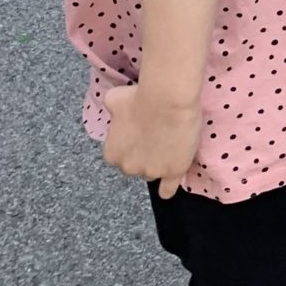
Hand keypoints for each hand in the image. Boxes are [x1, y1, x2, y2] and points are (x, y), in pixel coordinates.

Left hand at [102, 82, 201, 198]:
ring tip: (170, 143)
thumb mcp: (115, 99)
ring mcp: (151, 171)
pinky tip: (169, 186)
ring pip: (152, 173)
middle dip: (144, 154)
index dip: (132, 143)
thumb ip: (112, 108)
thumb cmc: (140, 97)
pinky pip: (168, 189)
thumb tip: (113, 105)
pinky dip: (168, 188)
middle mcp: (128, 167)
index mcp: (112, 153)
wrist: (166, 99)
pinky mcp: (173, 172)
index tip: (141, 132)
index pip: (120, 155)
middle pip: (136, 165)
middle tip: (156, 135)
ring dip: (158, 162)